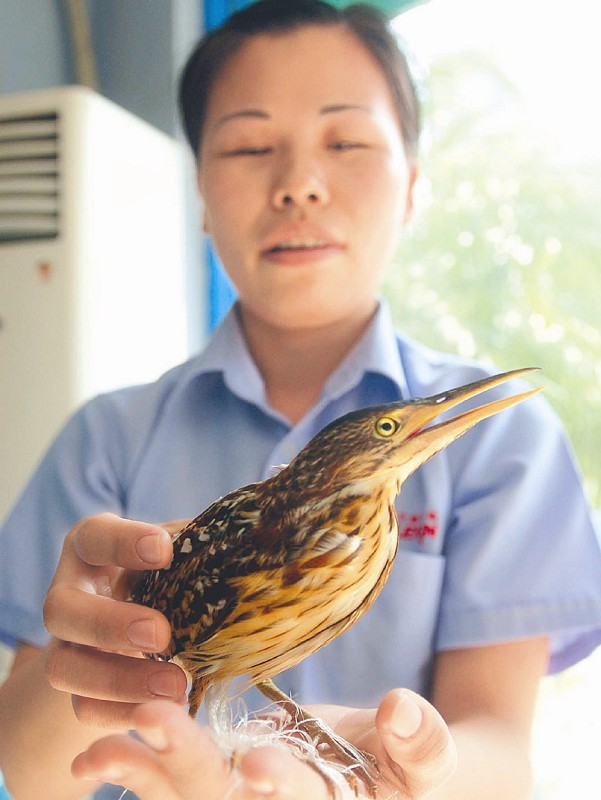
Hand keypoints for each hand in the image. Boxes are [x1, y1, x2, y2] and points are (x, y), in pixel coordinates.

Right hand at [43, 513, 188, 727]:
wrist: (132, 619)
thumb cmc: (162, 572)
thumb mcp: (174, 552)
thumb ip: (195, 547)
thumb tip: (242, 545)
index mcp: (91, 545)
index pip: (94, 537)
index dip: (122, 542)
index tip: (163, 550)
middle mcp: (68, 592)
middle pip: (60, 609)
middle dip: (109, 624)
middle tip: (160, 634)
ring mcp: (64, 643)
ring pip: (63, 668)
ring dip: (119, 681)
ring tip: (176, 684)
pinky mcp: (75, 686)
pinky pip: (83, 708)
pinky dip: (122, 713)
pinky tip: (163, 711)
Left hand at [71, 691, 456, 798]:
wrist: (374, 768)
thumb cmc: (407, 764)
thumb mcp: (428, 758)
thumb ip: (422, 741)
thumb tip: (399, 709)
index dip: (282, 789)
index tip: (257, 766)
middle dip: (190, 766)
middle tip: (154, 720)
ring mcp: (239, 798)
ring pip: (188, 796)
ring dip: (144, 770)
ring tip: (104, 744)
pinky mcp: (217, 778)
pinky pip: (171, 781)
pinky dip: (136, 765)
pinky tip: (99, 748)